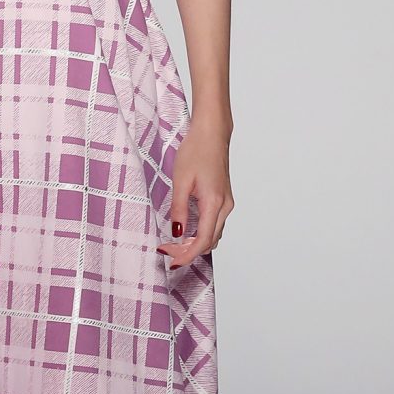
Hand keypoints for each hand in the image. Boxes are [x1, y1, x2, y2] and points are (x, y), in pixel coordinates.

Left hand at [156, 112, 234, 267]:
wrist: (212, 133)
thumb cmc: (196, 151)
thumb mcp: (180, 181)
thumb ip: (179, 209)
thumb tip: (176, 232)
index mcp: (214, 203)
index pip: (202, 241)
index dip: (186, 254)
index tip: (171, 260)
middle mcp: (224, 206)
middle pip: (209, 241)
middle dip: (188, 251)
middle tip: (166, 250)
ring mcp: (226, 203)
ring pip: (213, 234)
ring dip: (195, 243)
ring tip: (173, 242)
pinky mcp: (224, 199)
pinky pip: (214, 224)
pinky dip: (201, 232)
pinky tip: (185, 230)